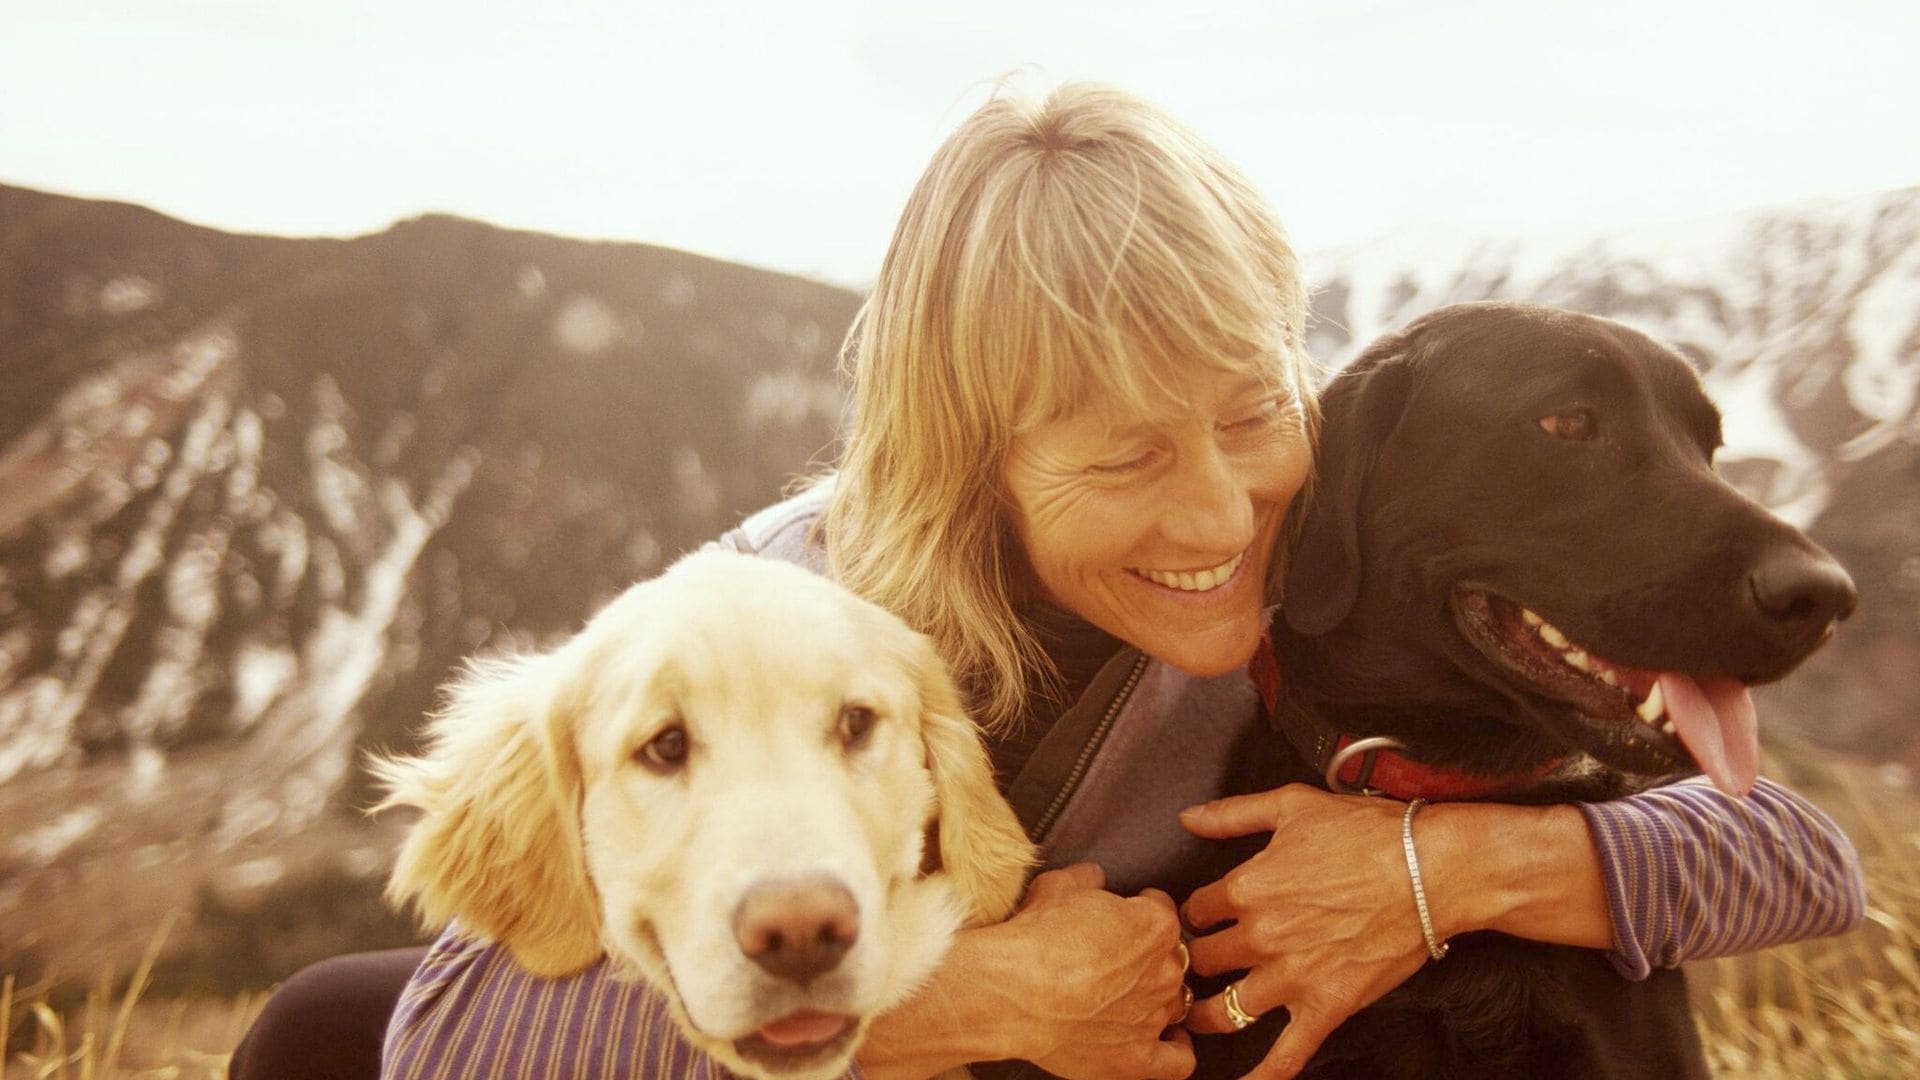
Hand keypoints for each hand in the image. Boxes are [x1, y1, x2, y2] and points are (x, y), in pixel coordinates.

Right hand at [993, 863, 1194, 1079]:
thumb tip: (1094, 877)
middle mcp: (1164, 972)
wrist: (1013, 992)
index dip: (1140, 909)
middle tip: (1113, 957)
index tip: (1124, 914)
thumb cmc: (1034, 938)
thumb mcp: (1057, 887)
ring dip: (1154, 998)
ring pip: (1172, 1003)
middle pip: (1170, 959)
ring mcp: (1153, 1017)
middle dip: (1146, 956)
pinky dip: (1177, 1050)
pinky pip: (1177, 1060)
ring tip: (1125, 997)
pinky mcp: (1137, 1058)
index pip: (1162, 910)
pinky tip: (1166, 1041)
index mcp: (1154, 926)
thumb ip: (1085, 879)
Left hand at [1177, 785, 1429, 1078]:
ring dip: (1204, 1015)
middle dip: (1194, 961)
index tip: (1204, 918)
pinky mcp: (1326, 1006)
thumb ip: (1233, 814)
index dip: (1196, 914)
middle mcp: (1259, 937)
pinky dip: (1263, 1076)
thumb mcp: (1291, 805)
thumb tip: (1187, 818)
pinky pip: (1286, 1054)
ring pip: (1223, 1010)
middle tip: (1196, 965)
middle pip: (1201, 961)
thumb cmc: (1366, 833)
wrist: (1433, 870)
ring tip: (1195, 1017)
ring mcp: (1291, 977)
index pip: (1195, 911)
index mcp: (1246, 888)